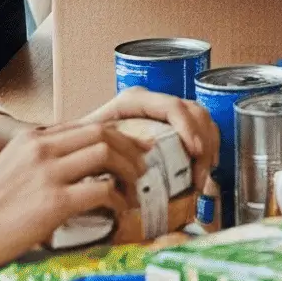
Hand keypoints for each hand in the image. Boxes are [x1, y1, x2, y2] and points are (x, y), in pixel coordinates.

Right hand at [0, 118, 151, 276]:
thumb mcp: (9, 169)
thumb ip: (37, 162)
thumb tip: (67, 171)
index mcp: (32, 138)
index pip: (86, 125)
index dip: (116, 135)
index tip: (133, 147)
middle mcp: (42, 149)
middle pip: (102, 132)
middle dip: (130, 147)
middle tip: (143, 165)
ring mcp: (48, 174)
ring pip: (106, 154)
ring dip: (129, 170)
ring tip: (136, 187)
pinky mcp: (53, 203)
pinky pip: (100, 191)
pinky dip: (117, 199)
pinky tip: (119, 210)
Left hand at [81, 87, 220, 201]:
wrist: (72, 150)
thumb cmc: (78, 145)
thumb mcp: (88, 144)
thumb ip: (103, 151)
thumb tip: (125, 172)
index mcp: (134, 101)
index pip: (172, 106)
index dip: (188, 127)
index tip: (196, 152)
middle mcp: (152, 104)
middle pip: (193, 112)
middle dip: (204, 143)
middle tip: (200, 175)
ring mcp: (164, 115)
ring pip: (201, 121)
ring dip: (209, 148)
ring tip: (201, 179)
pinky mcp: (170, 129)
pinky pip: (200, 132)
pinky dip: (207, 150)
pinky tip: (201, 171)